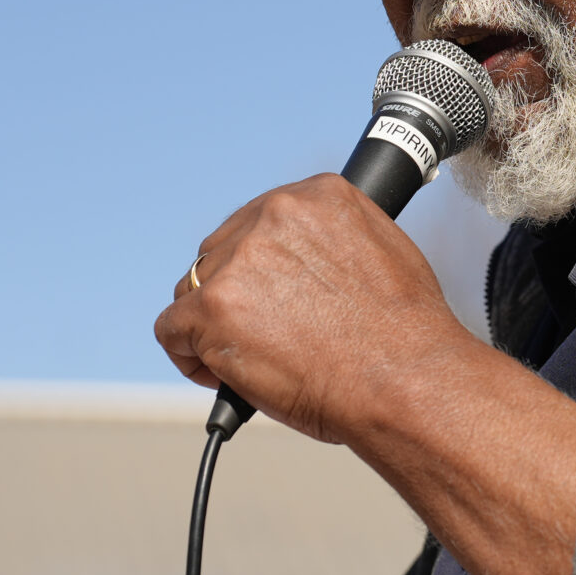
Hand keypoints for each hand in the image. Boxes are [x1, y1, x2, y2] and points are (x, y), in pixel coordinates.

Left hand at [155, 173, 463, 444]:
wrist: (404, 380)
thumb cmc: (403, 334)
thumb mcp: (383, 253)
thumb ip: (333, 241)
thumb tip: (305, 263)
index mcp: (320, 195)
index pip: (261, 221)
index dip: (261, 265)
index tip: (272, 294)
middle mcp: (276, 215)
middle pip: (222, 251)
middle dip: (235, 294)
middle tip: (263, 334)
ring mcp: (239, 261)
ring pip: (193, 290)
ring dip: (211, 325)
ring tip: (248, 360)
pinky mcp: (211, 308)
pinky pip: (171, 329)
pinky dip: (189, 355)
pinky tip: (220, 373)